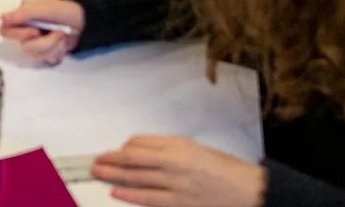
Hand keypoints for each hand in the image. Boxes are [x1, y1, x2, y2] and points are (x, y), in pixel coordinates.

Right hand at [0, 0, 84, 65]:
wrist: (84, 20)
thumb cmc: (62, 10)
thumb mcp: (43, 8)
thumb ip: (23, 14)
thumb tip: (2, 18)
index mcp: (21, 20)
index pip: (5, 31)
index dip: (17, 34)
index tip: (34, 30)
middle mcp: (26, 33)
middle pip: (24, 48)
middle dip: (44, 43)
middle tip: (58, 32)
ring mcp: (37, 45)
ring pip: (36, 55)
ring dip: (53, 46)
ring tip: (63, 35)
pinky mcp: (48, 54)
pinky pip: (47, 60)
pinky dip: (58, 51)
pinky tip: (63, 44)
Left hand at [92, 136, 265, 206]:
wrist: (249, 192)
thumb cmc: (225, 169)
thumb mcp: (195, 148)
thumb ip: (166, 147)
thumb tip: (138, 149)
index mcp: (178, 145)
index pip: (139, 144)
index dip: (121, 148)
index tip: (111, 151)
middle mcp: (175, 163)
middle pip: (133, 159)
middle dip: (110, 161)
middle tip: (95, 162)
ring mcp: (176, 185)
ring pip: (137, 178)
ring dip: (114, 176)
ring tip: (99, 174)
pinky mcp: (180, 203)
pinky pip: (149, 199)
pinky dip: (130, 195)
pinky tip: (117, 192)